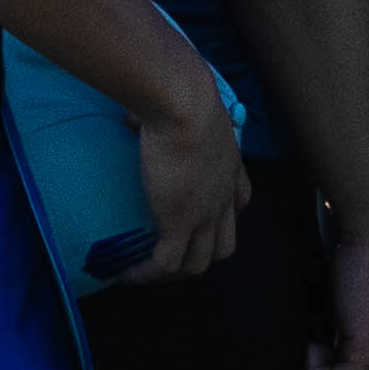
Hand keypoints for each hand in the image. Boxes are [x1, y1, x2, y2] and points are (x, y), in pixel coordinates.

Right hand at [128, 80, 245, 286]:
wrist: (183, 104)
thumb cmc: (181, 93)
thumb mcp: (179, 108)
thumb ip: (162, 116)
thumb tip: (132, 116)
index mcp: (229, 167)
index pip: (240, 200)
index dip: (225, 214)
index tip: (203, 215)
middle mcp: (223, 195)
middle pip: (226, 243)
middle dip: (204, 254)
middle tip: (175, 252)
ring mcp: (205, 214)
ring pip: (200, 262)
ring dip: (177, 273)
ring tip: (150, 273)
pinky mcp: (180, 224)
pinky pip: (166, 263)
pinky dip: (148, 274)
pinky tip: (128, 276)